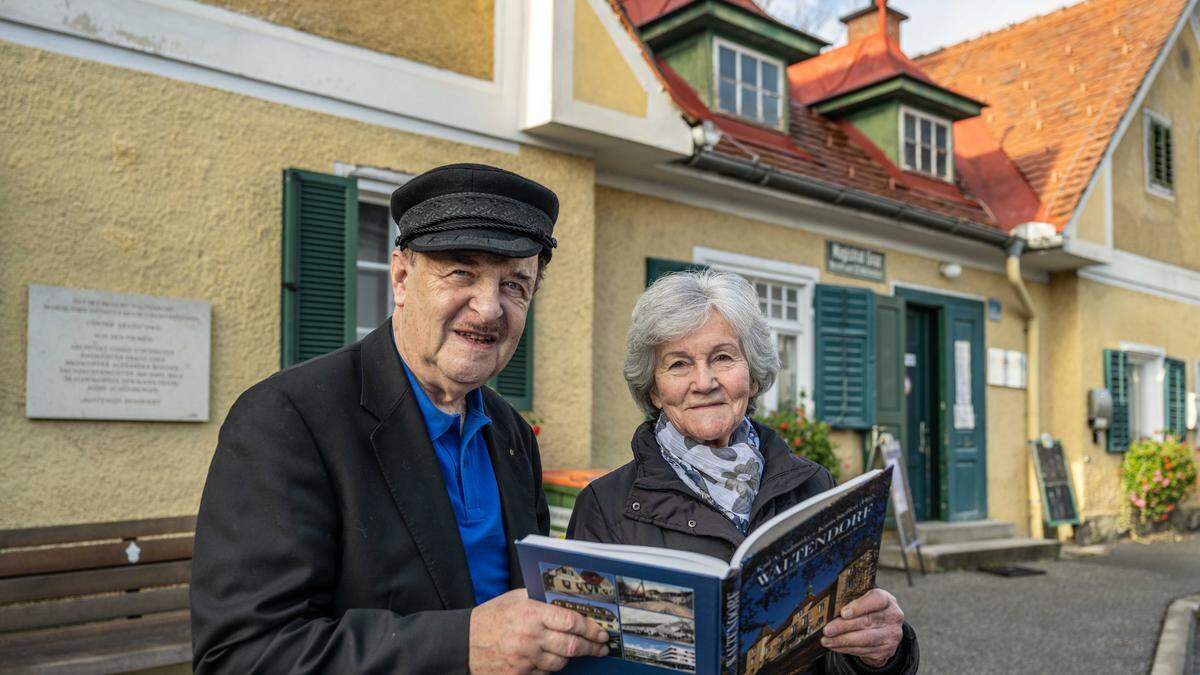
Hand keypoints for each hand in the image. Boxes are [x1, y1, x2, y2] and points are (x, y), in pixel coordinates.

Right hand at [469, 589, 609, 673]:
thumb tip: (568, 600)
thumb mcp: (514, 599)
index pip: (570, 621)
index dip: (590, 627)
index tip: (601, 631)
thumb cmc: (490, 618)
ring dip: (572, 657)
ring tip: (579, 651)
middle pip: (571, 646)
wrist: (463, 643)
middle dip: (591, 647)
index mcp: (531, 614)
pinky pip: (546, 673)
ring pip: (561, 662)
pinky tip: (553, 659)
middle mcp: (530, 637)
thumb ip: (540, 599)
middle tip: (602, 646)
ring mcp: (525, 659)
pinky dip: (552, 666)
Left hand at [820, 588, 903, 667]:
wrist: (885, 629)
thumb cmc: (869, 610)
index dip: (859, 606)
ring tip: (826, 640)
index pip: (876, 600)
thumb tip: (828, 607)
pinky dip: (845, 648)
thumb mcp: (865, 599)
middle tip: (827, 629)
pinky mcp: (885, 650)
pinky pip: (862, 650)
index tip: (843, 613)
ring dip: (842, 640)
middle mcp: (892, 617)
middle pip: (866, 621)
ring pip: (864, 639)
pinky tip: (834, 646)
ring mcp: (890, 635)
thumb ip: (851, 599)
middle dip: (843, 626)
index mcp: (887, 600)